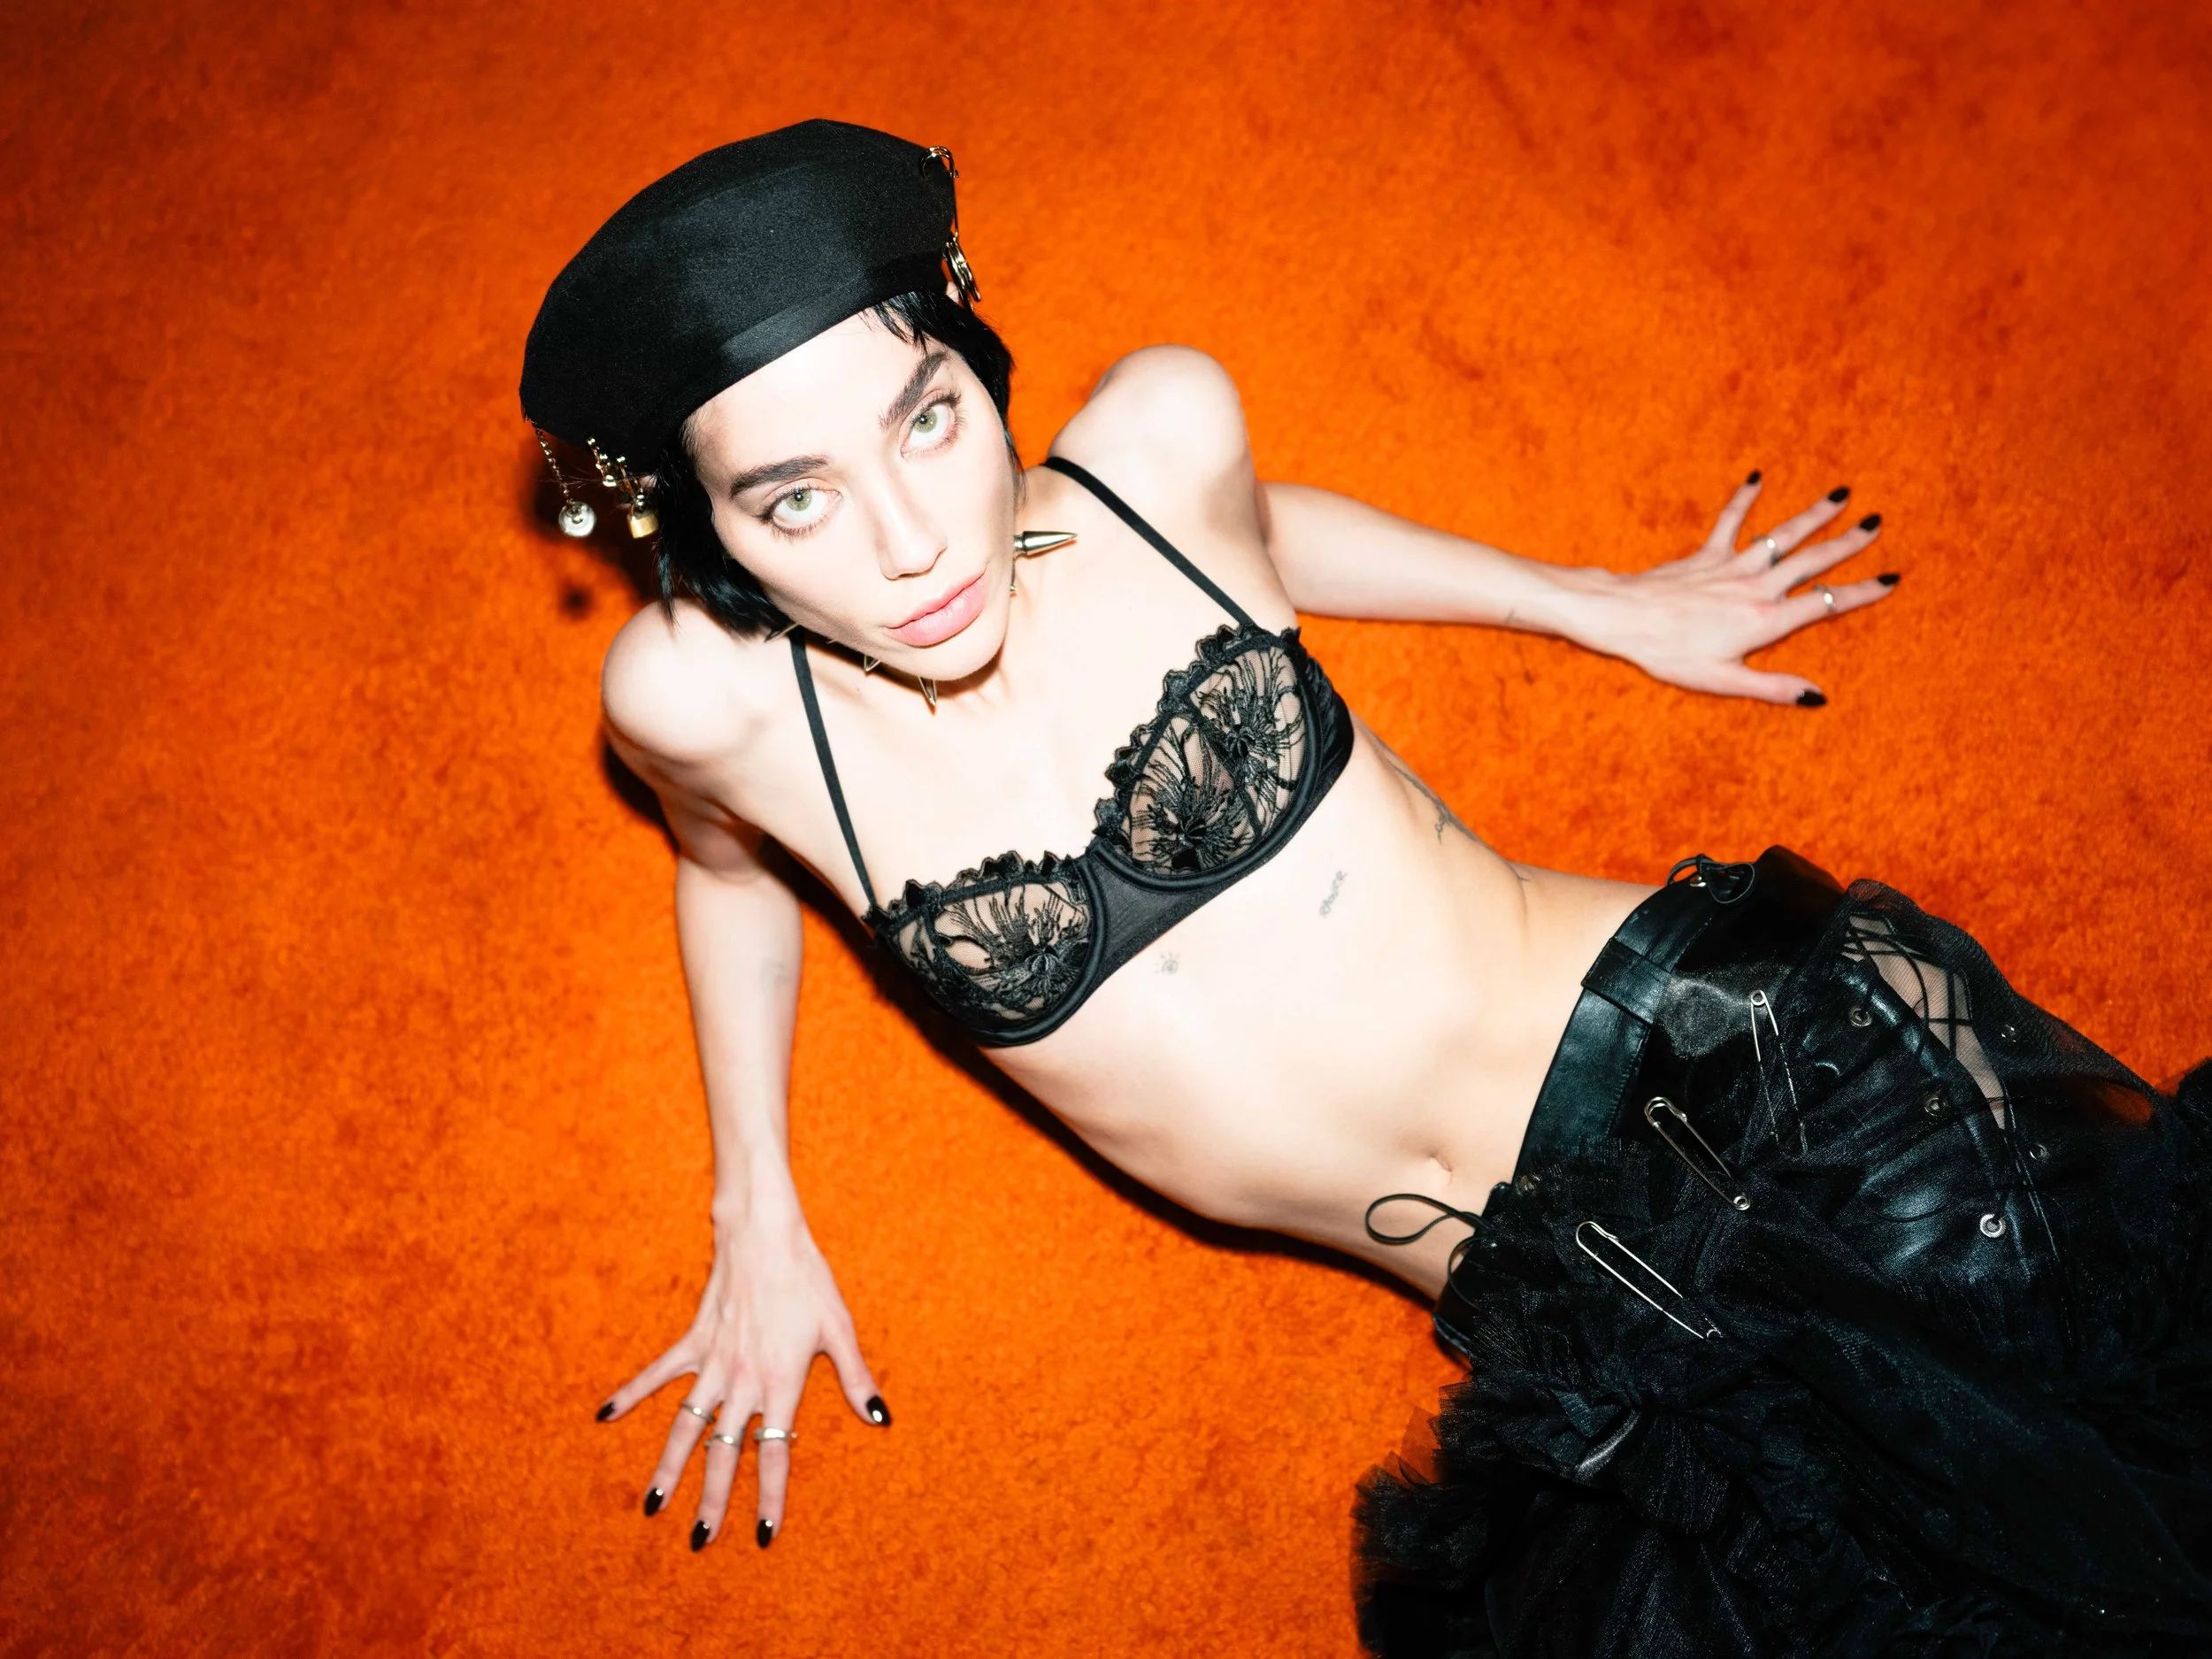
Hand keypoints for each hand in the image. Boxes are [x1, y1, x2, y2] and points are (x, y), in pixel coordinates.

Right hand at [596, 1218, 886, 1550]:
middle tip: (701, 1540)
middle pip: (725, 1453)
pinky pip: (657, 1374)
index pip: (776, 1452)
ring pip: (686, 1427)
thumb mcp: (840, 1328)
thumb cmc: (807, 1279)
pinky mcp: (692, 1342)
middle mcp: (743, 1381)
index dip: (771, 1495)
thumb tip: (880, 1417)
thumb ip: (856, 1378)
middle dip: (714, 1500)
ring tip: (653, 1506)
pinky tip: (606, 1415)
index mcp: (781, 1383)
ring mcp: (712, 1363)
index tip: (763, 1533)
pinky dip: (631, 1393)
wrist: (764, 1235)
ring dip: (670, 1467)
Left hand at [1566, 473, 1899, 704]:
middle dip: (1847, 543)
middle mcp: (1756, 588)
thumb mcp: (1723, 681)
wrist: (1624, 619)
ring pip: (1782, 536)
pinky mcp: (1706, 554)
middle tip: (1877, 524)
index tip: (1891, 579)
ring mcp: (1732, 567)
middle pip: (1812, 561)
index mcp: (1765, 622)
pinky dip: (1743, 500)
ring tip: (1842, 495)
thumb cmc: (1670, 654)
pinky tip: (1757, 477)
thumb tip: (1818, 696)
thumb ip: (1773, 687)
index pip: (1825, 604)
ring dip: (1813, 515)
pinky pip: (1729, 522)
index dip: (1860, 593)